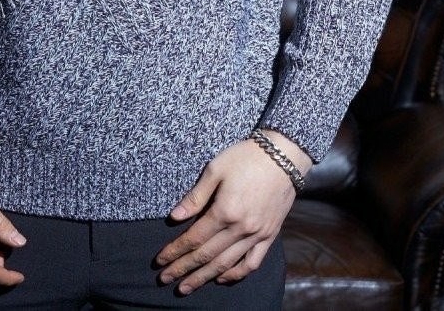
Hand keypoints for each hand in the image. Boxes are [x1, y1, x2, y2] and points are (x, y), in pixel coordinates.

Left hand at [153, 130, 311, 294]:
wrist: (284, 156)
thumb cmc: (246, 157)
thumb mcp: (215, 169)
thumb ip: (195, 197)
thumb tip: (174, 217)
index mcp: (225, 211)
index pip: (194, 238)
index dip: (175, 252)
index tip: (159, 262)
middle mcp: (241, 228)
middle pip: (206, 256)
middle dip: (183, 269)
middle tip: (164, 280)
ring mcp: (257, 235)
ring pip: (227, 264)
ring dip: (204, 278)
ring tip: (186, 287)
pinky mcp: (270, 235)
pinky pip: (252, 262)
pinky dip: (236, 274)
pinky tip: (222, 278)